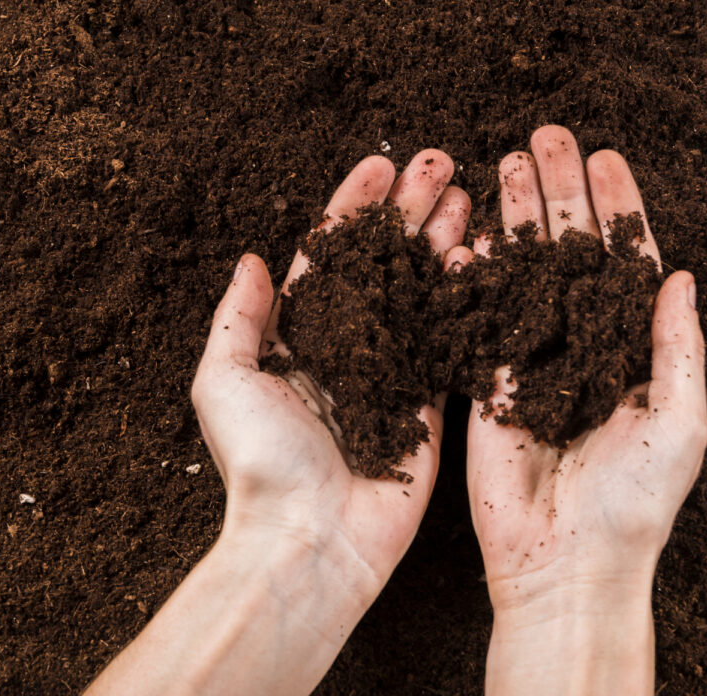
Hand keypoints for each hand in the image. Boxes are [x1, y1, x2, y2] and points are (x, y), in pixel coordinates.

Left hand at [194, 149, 469, 592]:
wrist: (313, 541)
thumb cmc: (262, 464)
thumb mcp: (224, 380)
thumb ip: (240, 317)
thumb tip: (252, 258)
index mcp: (298, 339)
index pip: (330, 256)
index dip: (355, 208)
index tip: (381, 165)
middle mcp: (349, 349)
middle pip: (384, 262)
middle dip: (410, 210)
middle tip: (440, 164)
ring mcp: (392, 373)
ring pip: (422, 289)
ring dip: (443, 238)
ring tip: (466, 193)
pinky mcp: (429, 404)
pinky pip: (450, 339)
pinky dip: (465, 294)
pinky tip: (481, 253)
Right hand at [453, 126, 706, 694]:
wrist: (566, 562)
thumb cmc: (635, 501)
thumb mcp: (680, 420)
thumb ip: (677, 345)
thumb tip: (683, 273)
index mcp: (631, 348)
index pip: (624, 262)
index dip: (617, 209)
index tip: (606, 158)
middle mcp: (581, 343)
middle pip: (568, 250)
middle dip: (559, 192)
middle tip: (547, 135)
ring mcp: (531, 357)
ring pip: (522, 269)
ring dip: (516, 214)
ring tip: (508, 158)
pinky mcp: (487, 379)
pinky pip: (479, 314)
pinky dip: (475, 269)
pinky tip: (472, 224)